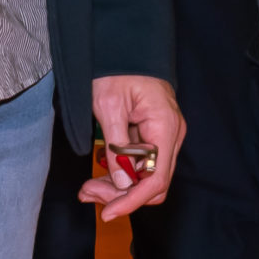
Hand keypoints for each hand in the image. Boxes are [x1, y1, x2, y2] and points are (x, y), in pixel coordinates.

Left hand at [82, 74, 184, 221]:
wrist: (125, 46)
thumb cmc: (118, 69)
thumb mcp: (109, 106)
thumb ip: (116, 147)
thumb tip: (122, 185)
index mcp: (165, 128)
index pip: (156, 179)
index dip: (132, 201)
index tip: (108, 212)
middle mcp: (170, 136)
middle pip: (152, 184)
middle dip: (121, 195)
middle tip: (88, 193)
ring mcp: (163, 137)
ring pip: (145, 178)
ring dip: (118, 188)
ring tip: (88, 189)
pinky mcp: (152, 137)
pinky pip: (139, 165)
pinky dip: (120, 174)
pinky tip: (98, 177)